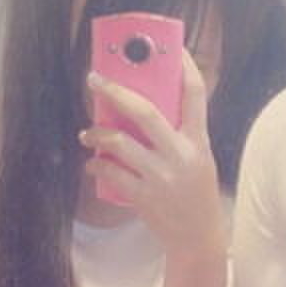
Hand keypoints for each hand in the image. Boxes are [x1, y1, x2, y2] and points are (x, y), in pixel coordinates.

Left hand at [80, 50, 225, 263]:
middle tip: (95, 79)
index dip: (185, 67)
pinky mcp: (144, 196)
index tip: (174, 48)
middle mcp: (181, 155)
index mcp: (198, 142)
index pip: (195, 95)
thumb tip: (140, 110)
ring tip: (87, 133)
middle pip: (145, 112)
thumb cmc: (194, 195)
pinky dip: (97, 166)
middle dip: (116, 91)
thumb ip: (178, 136)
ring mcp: (161, 176)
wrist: (197, 238)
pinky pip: (111, 173)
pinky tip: (92, 165)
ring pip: (120, 143)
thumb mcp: (198, 160)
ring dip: (97, 134)